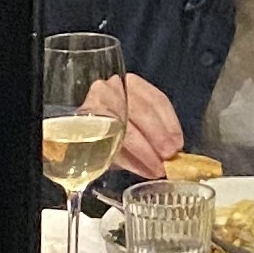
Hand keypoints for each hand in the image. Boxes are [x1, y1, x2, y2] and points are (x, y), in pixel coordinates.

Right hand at [89, 66, 184, 183]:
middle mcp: (112, 88)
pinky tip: (138, 168)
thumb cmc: (111, 129)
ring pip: (126, 128)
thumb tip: (174, 154)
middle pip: (142, 112)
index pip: (156, 100)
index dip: (170, 124)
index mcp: (131, 84)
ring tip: (155, 168)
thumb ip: (152, 133)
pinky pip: (109, 143)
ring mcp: (96, 104)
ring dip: (144, 152)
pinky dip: (127, 159)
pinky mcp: (83, 125)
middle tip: (168, 158)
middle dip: (158, 137)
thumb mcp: (134, 124)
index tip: (179, 143)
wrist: (74, 134)